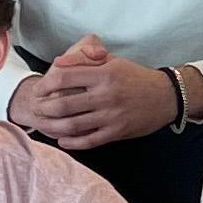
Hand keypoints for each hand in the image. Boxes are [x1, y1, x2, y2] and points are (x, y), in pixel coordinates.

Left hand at [11, 35, 179, 151]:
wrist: (166, 97)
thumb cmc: (136, 77)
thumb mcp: (113, 62)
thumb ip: (85, 60)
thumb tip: (58, 63)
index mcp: (104, 74)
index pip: (63, 77)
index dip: (45, 84)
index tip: (39, 89)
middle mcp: (106, 95)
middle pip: (62, 104)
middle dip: (43, 108)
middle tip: (36, 109)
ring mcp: (111, 116)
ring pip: (72, 125)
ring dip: (52, 126)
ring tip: (44, 124)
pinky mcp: (117, 132)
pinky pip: (88, 140)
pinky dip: (71, 142)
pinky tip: (62, 140)